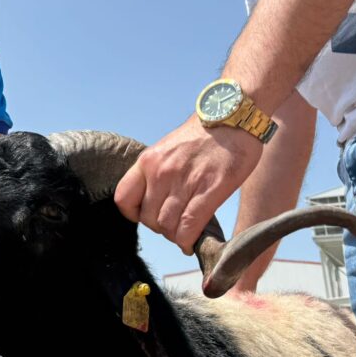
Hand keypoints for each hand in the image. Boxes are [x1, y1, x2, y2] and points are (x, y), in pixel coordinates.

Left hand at [114, 117, 262, 254]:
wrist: (232, 115)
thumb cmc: (203, 134)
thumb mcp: (168, 148)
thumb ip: (159, 172)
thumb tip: (156, 201)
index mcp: (148, 161)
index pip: (123, 199)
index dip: (134, 215)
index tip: (146, 217)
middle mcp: (161, 172)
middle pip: (148, 219)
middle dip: (161, 228)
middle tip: (175, 226)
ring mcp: (184, 181)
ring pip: (168, 226)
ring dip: (176, 236)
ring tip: (186, 232)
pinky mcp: (210, 189)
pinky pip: (189, 226)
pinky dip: (188, 240)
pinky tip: (193, 241)